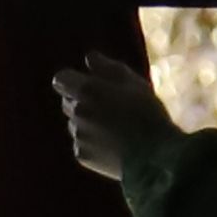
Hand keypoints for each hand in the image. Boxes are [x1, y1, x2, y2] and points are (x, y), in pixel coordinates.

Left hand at [51, 55, 170, 179]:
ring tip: (116, 129)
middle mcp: (77, 112)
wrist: (155, 158)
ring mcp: (78, 135)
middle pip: (67, 102)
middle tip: (109, 107)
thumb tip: (89, 58)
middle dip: (81, 102)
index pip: (61, 79)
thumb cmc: (148, 116)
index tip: (88, 85)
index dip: (73, 81)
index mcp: (87, 90)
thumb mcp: (134, 84)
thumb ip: (108, 68)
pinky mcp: (82, 155)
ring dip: (88, 123)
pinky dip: (93, 144)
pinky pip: (82, 144)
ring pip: (75, 124)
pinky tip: (115, 146)